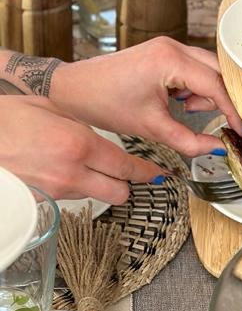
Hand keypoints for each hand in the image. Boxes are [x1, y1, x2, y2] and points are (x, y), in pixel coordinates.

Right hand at [0, 97, 161, 203]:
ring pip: (96, 196)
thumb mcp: (51, 109)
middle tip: (126, 172)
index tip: (158, 174)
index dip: (147, 172)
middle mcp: (73, 171)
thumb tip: (103, 136)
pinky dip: (75, 188)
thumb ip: (83, 124)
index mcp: (80, 144)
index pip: (127, 166)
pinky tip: (62, 171)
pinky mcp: (44, 201)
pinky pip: (72, 198)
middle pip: (120, 193)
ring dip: (100, 185)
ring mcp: (57, 190)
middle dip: (126, 184)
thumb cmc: (8, 118)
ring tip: (86, 166)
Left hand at [50, 38, 241, 157]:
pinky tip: (178, 101)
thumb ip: (189, 141)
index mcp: (169, 60)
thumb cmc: (105, 104)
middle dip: (223, 99)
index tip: (240, 130)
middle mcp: (172, 47)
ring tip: (185, 110)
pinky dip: (194, 87)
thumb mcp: (152, 128)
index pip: (216, 85)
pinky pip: (194, 68)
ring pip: (208, 69)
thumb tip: (218, 149)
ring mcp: (168, 46)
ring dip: (207, 93)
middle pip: (219, 72)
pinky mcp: (163, 52)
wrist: (74, 90)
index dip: (232, 110)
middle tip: (225, 123)